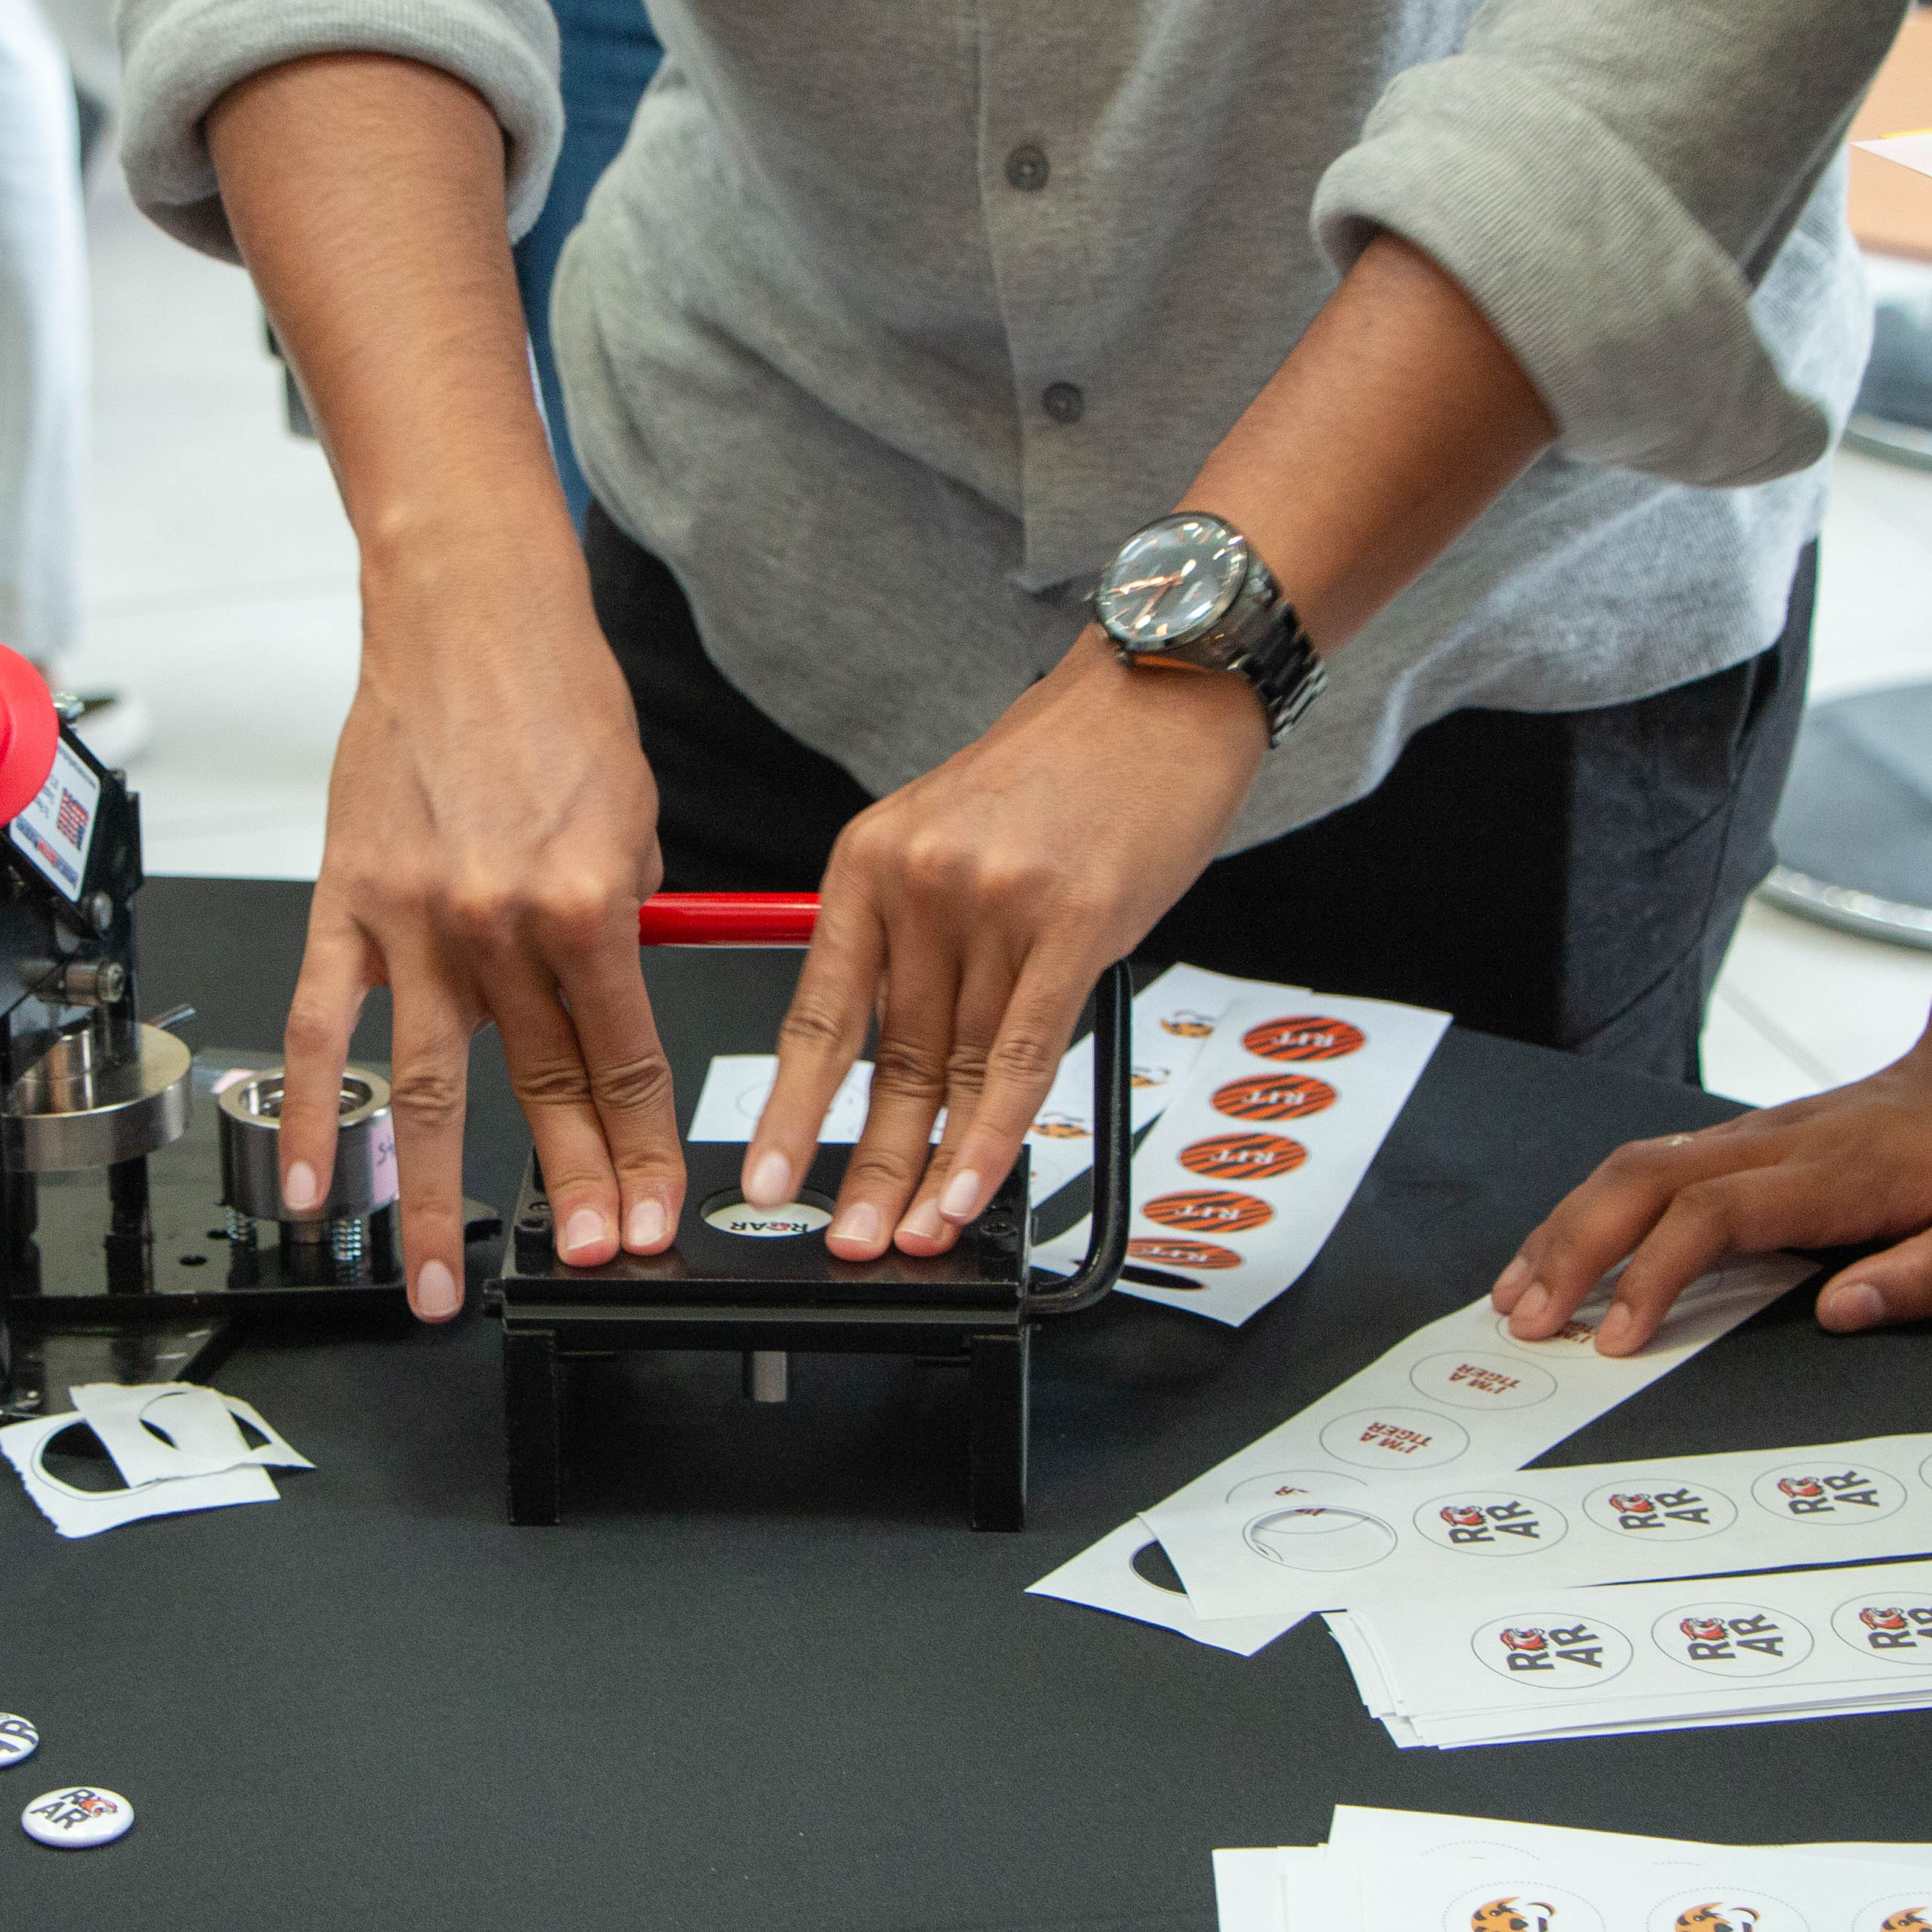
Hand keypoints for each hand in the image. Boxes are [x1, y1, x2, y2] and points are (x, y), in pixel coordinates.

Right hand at [283, 560, 686, 1320]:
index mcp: (591, 903)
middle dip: (577, 1190)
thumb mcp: (637, 818)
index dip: (643, 1153)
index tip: (654, 1218)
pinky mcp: (348, 904)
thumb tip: (612, 998)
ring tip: (446, 1285)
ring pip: (433, 1090)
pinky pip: (326, 1031)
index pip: (626, 1063)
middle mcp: (503, 923)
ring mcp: (417, 923)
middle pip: (546, 1090)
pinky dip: (317, 1116)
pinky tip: (317, 1190)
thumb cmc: (558, 699)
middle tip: (591, 1264)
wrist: (469, 613)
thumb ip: (624, 922)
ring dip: (441, 1200)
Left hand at [746, 637, 1262, 1258]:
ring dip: (933, 1168)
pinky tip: (971, 1190)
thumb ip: (915, 940)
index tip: (772, 1176)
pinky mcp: (1075, 924)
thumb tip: (901, 1058)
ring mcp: (995, 904)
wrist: (1159, 693)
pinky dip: (993, 1138)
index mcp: (870, 861)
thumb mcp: (949, 838)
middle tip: (846, 1238)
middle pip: (888, 1059)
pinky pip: (1021, 1057)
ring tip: (915, 1235)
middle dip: (865, 1163)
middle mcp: (921, 882)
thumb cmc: (1064, 770)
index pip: (820, 1013)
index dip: (794, 1109)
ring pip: (956, 1071)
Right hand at [1494, 1037, 1931, 1353]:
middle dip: (1571, 1251)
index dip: (1652, 1275)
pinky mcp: (1739, 1141)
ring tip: (1516, 1294)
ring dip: (1563, 1228)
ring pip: (1627, 1167)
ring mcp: (1749, 1136)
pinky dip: (1586, 1207)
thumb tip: (1841, 1313)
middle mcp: (1772, 1146)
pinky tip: (1560, 1248)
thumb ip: (1927, 1276)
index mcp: (1829, 1176)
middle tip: (1528, 1323)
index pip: (1711, 1217)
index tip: (1617, 1337)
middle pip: (1639, 1182)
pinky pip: (1642, 1167)